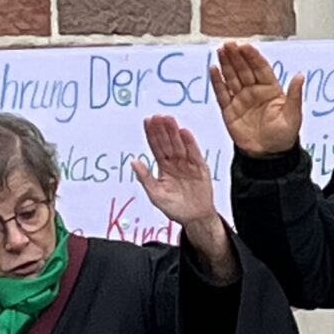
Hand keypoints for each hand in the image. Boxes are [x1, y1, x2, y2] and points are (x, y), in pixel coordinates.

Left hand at [134, 115, 234, 277]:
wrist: (195, 218)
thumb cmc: (175, 207)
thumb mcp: (155, 194)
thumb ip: (145, 177)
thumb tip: (133, 161)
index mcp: (163, 167)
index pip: (155, 147)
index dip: (151, 134)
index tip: (147, 121)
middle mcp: (175, 162)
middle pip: (167, 142)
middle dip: (162, 129)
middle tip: (158, 116)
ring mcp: (188, 164)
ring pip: (179, 144)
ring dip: (174, 132)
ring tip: (169, 119)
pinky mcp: (200, 168)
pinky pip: (194, 153)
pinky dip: (190, 143)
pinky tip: (184, 132)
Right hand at [211, 42, 305, 157]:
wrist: (269, 156)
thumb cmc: (284, 136)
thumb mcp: (293, 115)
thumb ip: (294, 95)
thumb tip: (301, 76)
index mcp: (271, 90)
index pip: (261, 68)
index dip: (253, 57)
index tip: (246, 46)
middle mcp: (255, 91)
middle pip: (244, 70)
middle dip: (236, 56)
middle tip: (229, 44)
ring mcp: (241, 100)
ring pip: (232, 78)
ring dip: (226, 64)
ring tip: (220, 50)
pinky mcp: (229, 111)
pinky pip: (222, 94)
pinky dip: (218, 82)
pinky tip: (214, 69)